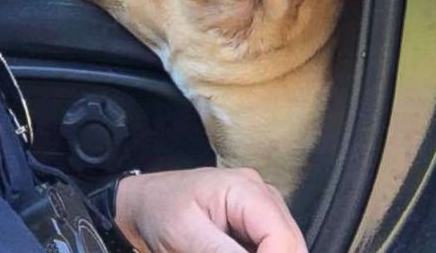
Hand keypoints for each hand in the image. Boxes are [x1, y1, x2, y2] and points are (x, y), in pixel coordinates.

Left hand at [114, 167, 307, 252]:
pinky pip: (271, 247)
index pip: (282, 238)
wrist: (145, 205)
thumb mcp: (185, 235)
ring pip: (285, 248)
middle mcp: (263, 196)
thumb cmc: (159, 211)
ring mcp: (263, 210)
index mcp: (246, 189)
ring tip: (216, 251)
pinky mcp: (257, 226)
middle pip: (291, 245)